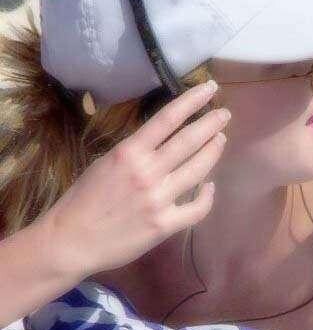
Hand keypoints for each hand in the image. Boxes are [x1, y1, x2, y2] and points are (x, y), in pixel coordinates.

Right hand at [41, 80, 227, 276]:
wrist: (71, 240)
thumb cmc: (83, 200)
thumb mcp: (105, 163)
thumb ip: (135, 153)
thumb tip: (161, 143)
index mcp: (129, 152)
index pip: (168, 119)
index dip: (192, 101)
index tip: (210, 89)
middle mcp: (147, 172)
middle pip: (189, 141)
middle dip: (211, 124)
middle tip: (224, 114)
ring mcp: (158, 199)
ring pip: (199, 170)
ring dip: (213, 152)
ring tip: (220, 140)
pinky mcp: (165, 224)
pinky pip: (197, 209)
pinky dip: (208, 196)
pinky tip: (209, 187)